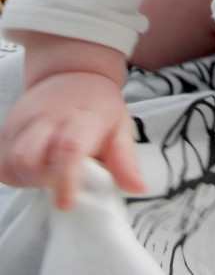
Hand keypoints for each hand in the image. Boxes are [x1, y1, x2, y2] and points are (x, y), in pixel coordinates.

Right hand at [0, 71, 145, 209]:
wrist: (74, 75)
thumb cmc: (98, 106)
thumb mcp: (120, 127)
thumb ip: (125, 160)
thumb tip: (137, 187)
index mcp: (83, 117)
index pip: (69, 148)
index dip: (65, 178)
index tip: (67, 203)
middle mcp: (49, 117)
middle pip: (28, 156)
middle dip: (40, 181)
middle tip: (59, 184)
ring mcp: (25, 121)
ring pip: (10, 158)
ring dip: (25, 178)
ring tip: (47, 175)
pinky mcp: (9, 128)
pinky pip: (1, 158)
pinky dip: (13, 172)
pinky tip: (33, 170)